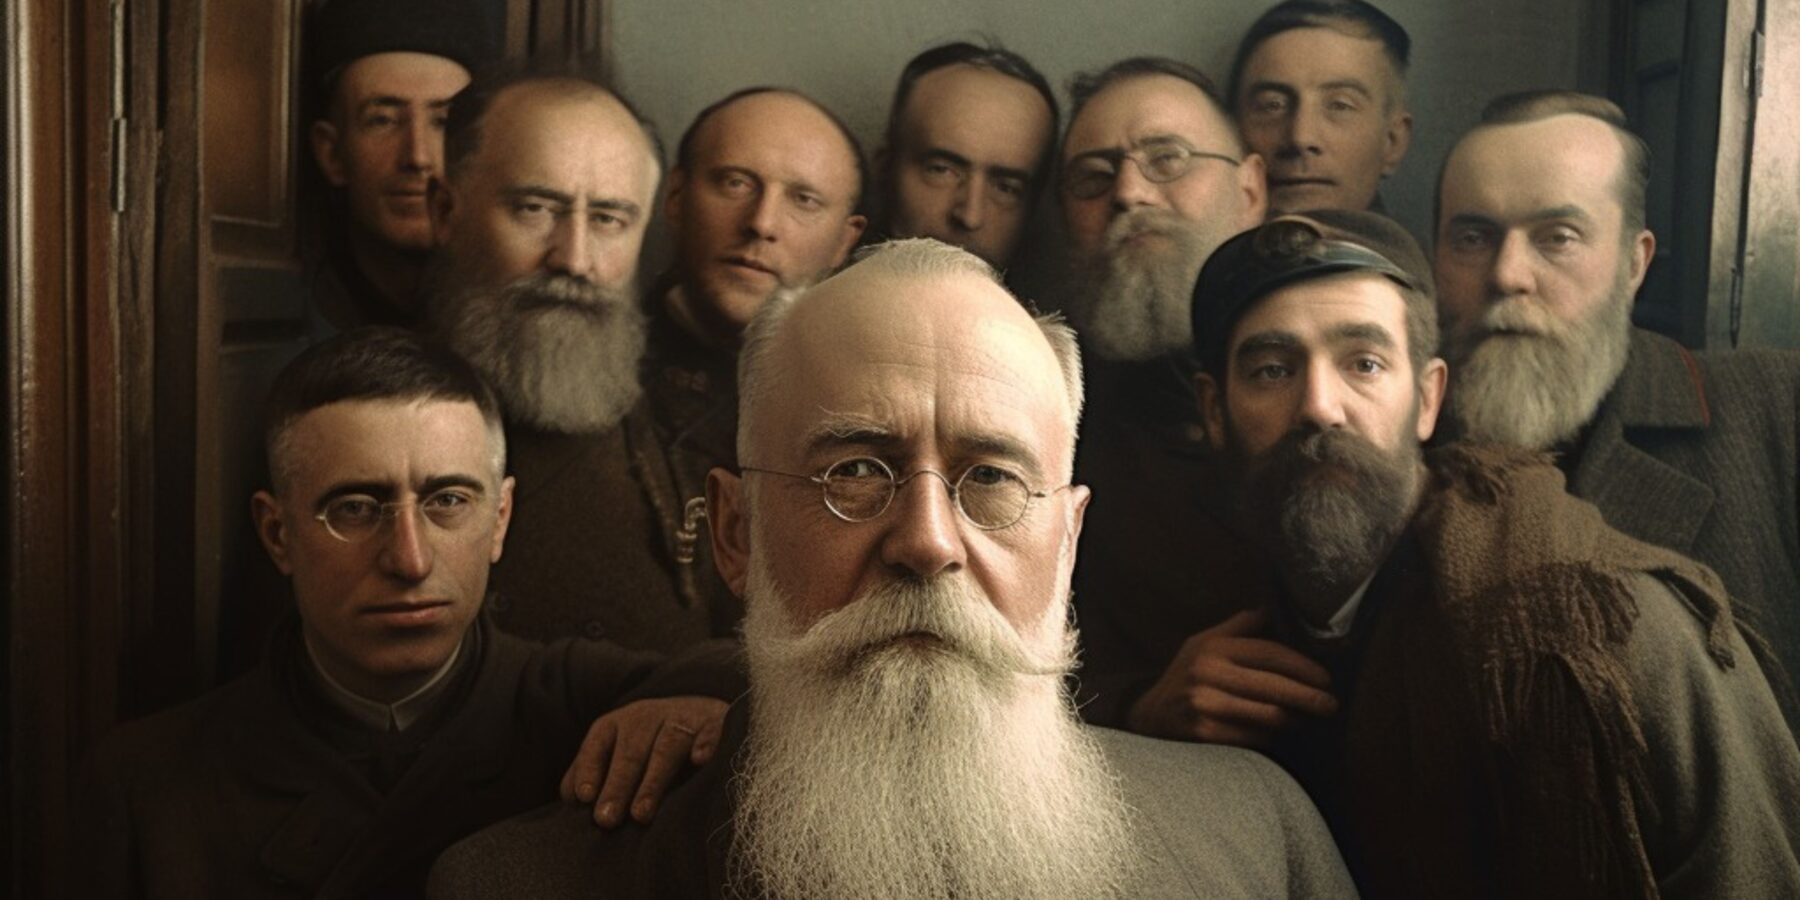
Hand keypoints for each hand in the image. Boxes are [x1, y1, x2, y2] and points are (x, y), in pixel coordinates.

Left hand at [558, 695, 727, 827]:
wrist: (700, 710)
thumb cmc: (648, 742)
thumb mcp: (616, 750)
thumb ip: (593, 772)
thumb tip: (570, 800)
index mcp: (616, 724)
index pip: (598, 745)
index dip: (590, 769)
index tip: (584, 797)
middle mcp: (647, 717)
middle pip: (631, 751)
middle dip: (618, 785)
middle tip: (607, 820)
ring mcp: (682, 719)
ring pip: (667, 746)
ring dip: (653, 780)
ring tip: (641, 815)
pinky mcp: (714, 723)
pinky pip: (710, 733)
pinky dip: (706, 745)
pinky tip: (700, 761)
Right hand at [1126, 609, 1337, 747]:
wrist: (1149, 718)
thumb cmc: (1185, 678)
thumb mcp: (1202, 643)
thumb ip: (1238, 628)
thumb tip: (1271, 608)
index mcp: (1213, 648)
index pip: (1270, 654)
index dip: (1303, 667)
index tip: (1326, 678)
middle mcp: (1208, 674)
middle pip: (1276, 688)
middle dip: (1311, 698)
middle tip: (1331, 705)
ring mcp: (1206, 705)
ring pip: (1270, 716)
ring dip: (1295, 720)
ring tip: (1307, 719)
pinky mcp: (1206, 735)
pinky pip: (1255, 738)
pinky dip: (1272, 737)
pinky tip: (1279, 735)